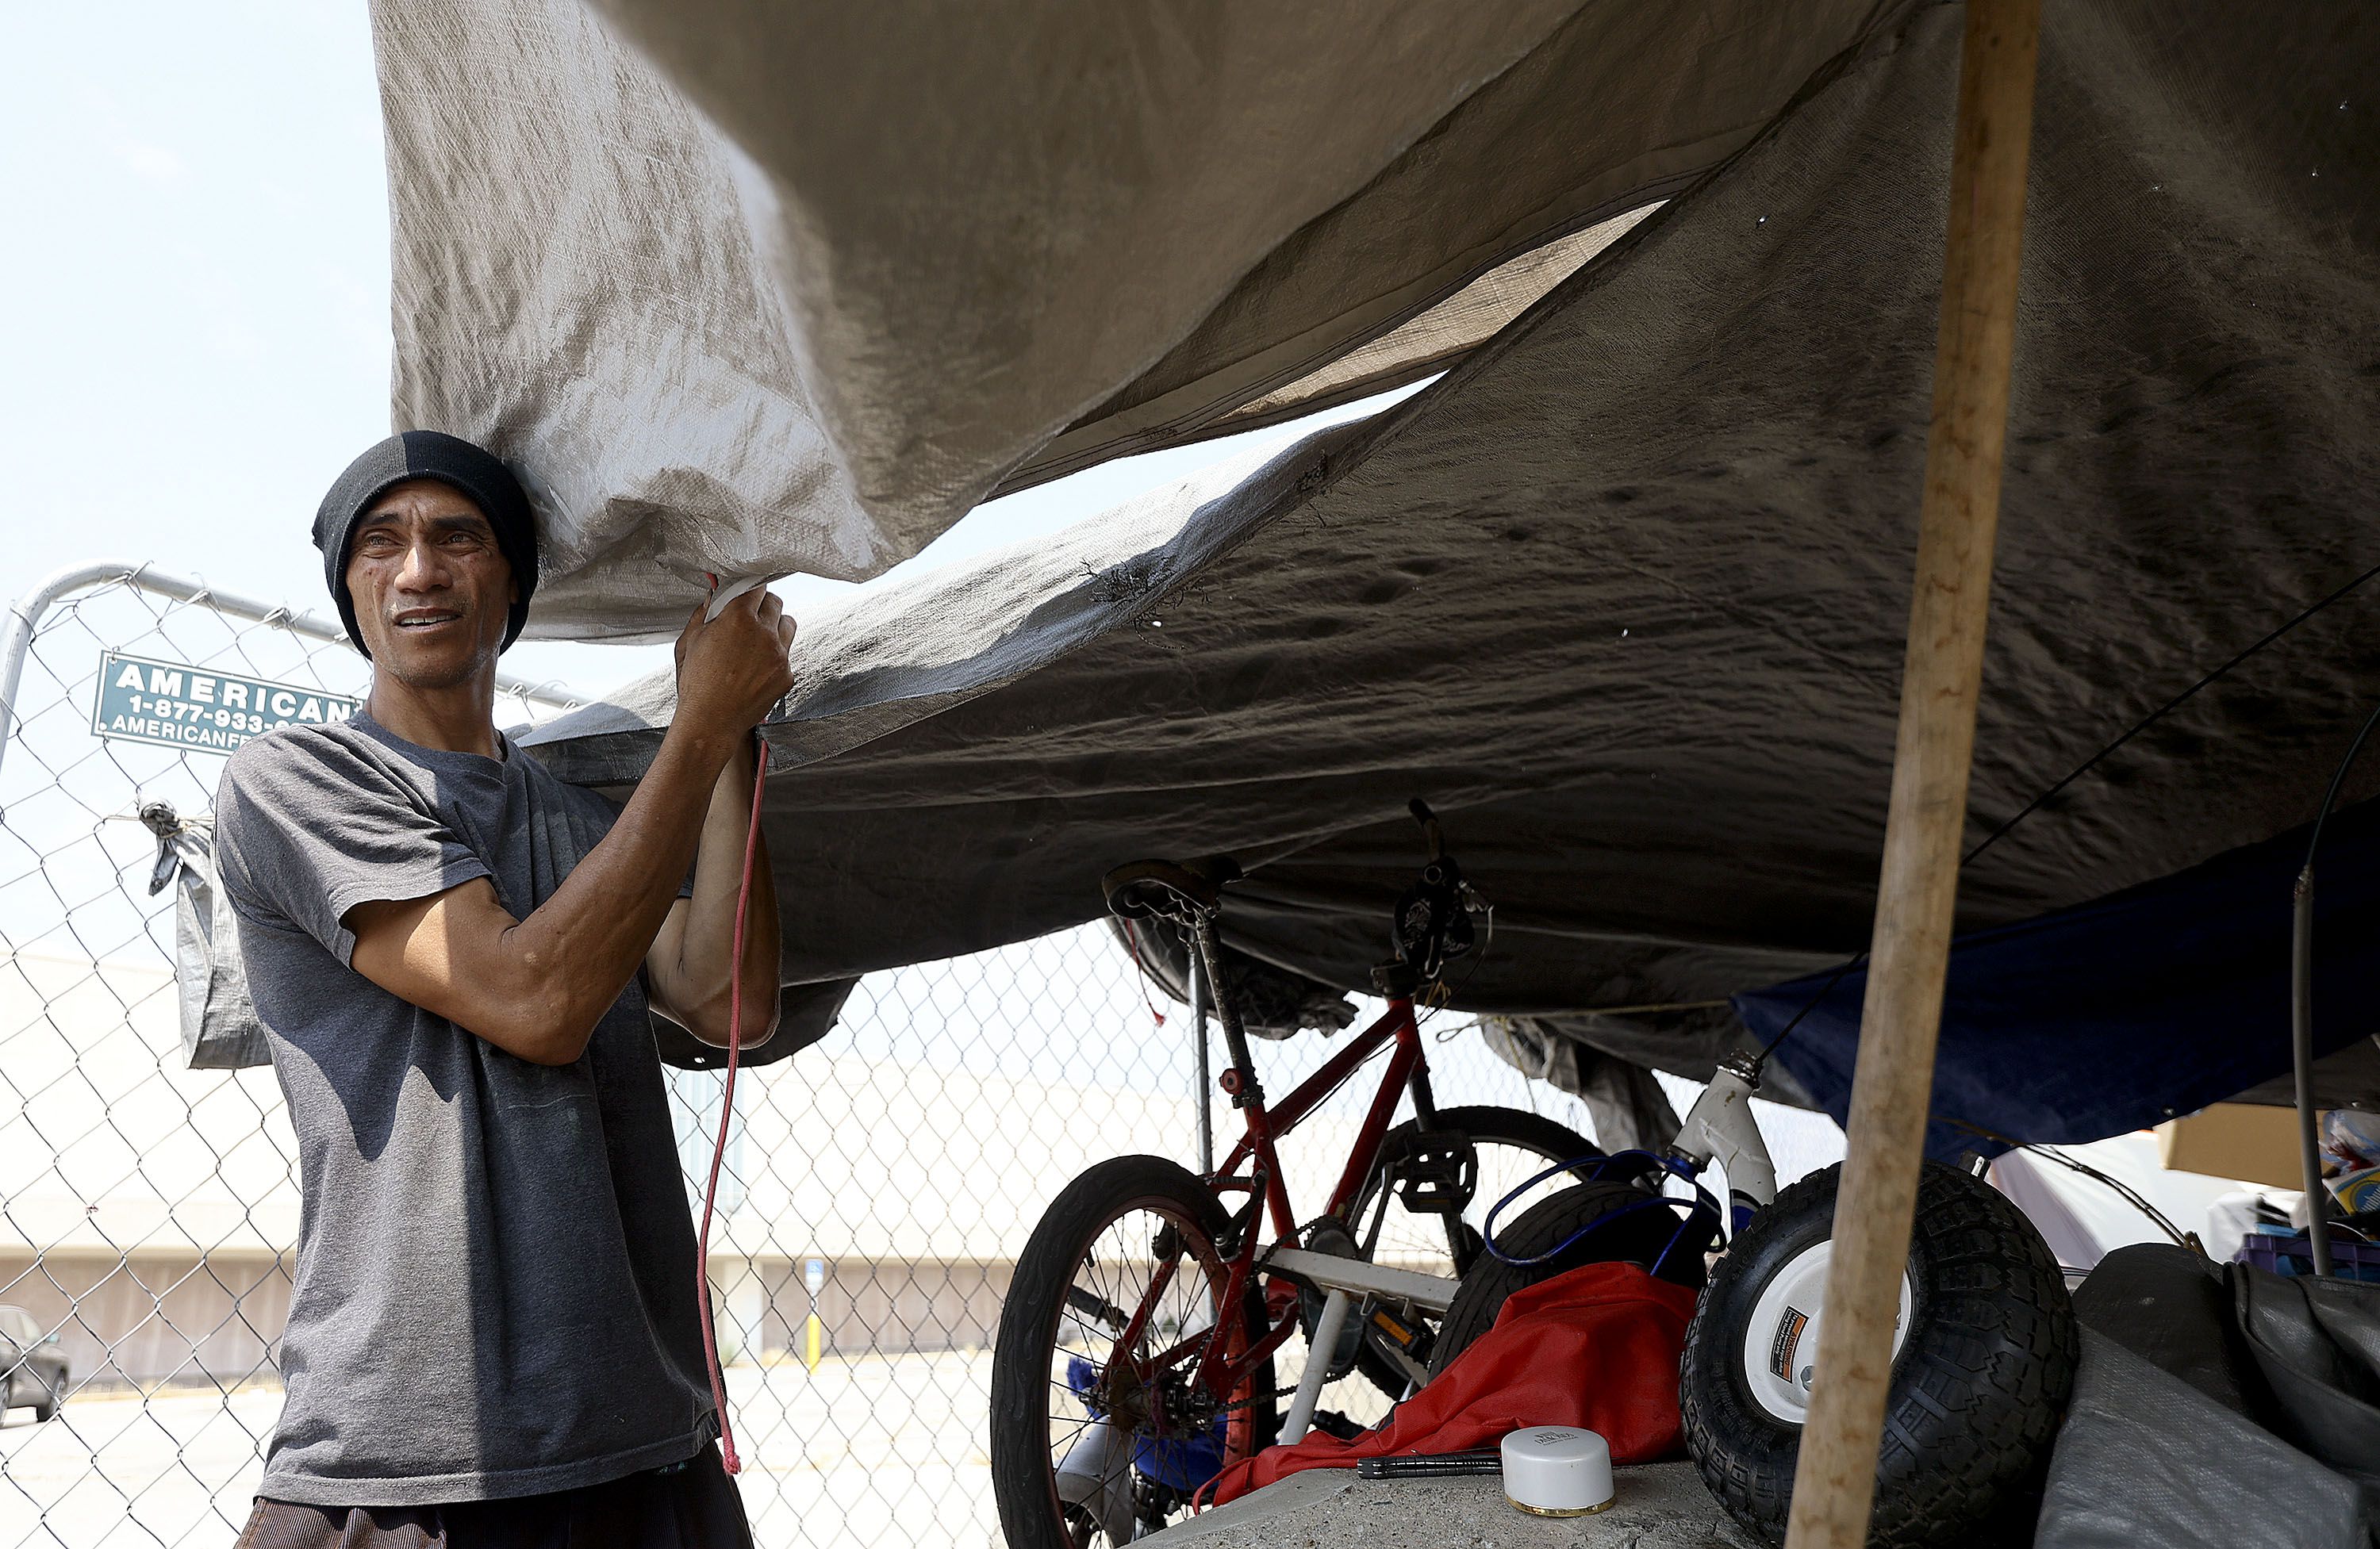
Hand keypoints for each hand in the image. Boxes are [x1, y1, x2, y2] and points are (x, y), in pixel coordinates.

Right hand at [673, 588, 796, 740]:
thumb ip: (704, 613)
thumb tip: (715, 595)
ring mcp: (779, 655)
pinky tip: (757, 667)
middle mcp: (764, 633)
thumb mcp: (689, 641)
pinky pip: (787, 654)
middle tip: (749, 616)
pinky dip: (775, 655)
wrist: (711, 722)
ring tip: (757, 639)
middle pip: (775, 602)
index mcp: (738, 618)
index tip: (747, 593)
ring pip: (788, 624)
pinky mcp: (787, 674)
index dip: (750, 590)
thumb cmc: (696, 684)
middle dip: (762, 605)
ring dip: (775, 626)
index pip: (756, 587)